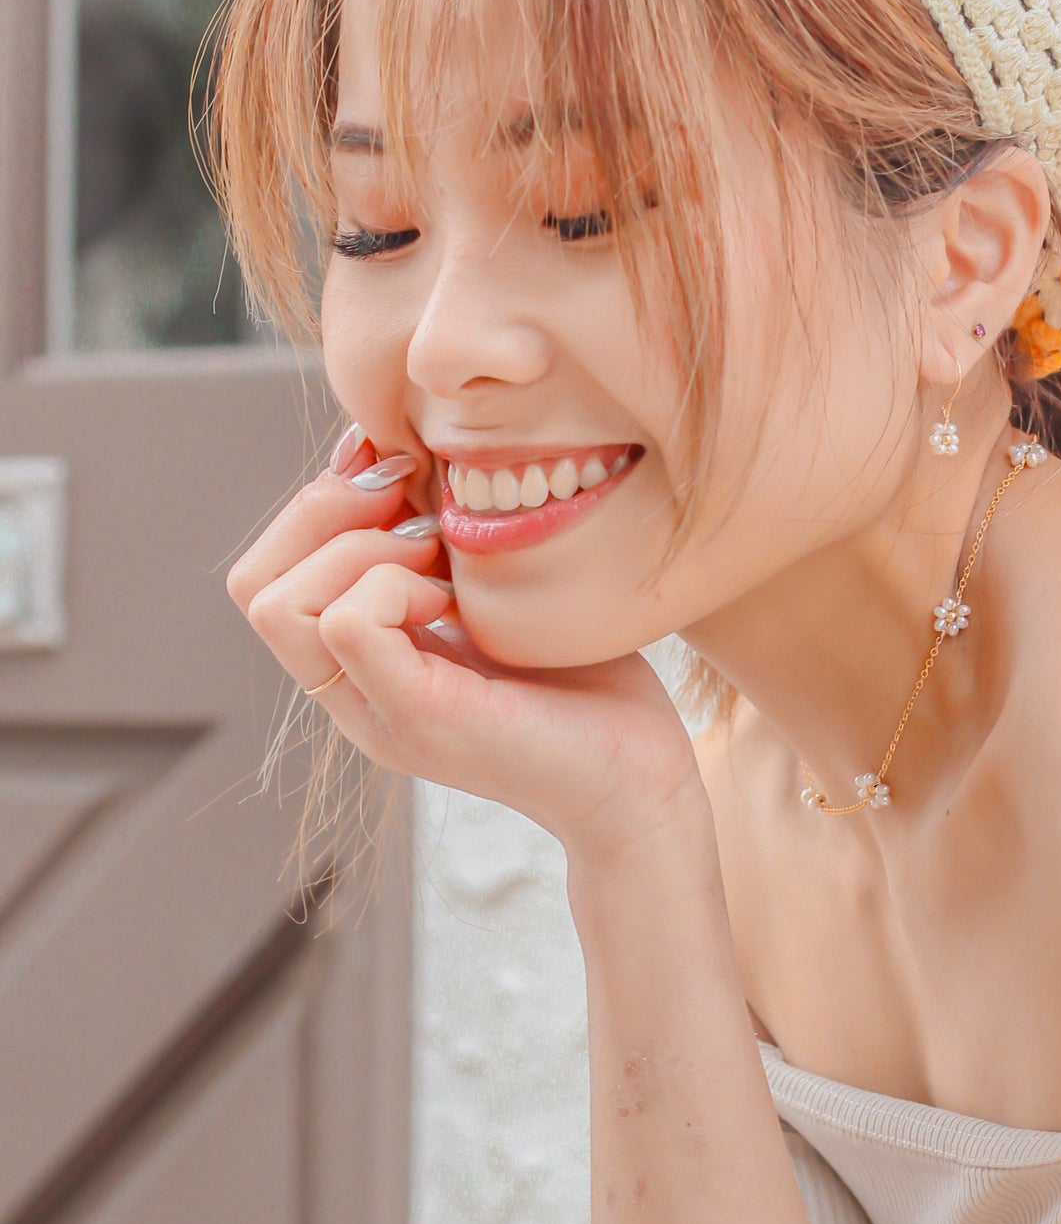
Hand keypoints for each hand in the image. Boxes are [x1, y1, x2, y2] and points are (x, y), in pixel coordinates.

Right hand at [226, 428, 706, 865]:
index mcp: (362, 664)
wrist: (641, 779)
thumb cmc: (585, 676)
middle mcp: (353, 694)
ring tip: (437, 559)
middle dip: (325, 510)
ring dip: (359, 549)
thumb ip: (435, 532)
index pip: (267, 572)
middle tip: (413, 504)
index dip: (321, 500)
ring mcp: (377, 712)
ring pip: (279, 604)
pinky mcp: (421, 718)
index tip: (403, 472)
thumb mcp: (494, 583)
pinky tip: (454, 598)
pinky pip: (349, 625)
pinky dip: (395, 585)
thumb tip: (381, 444)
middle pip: (255, 585)